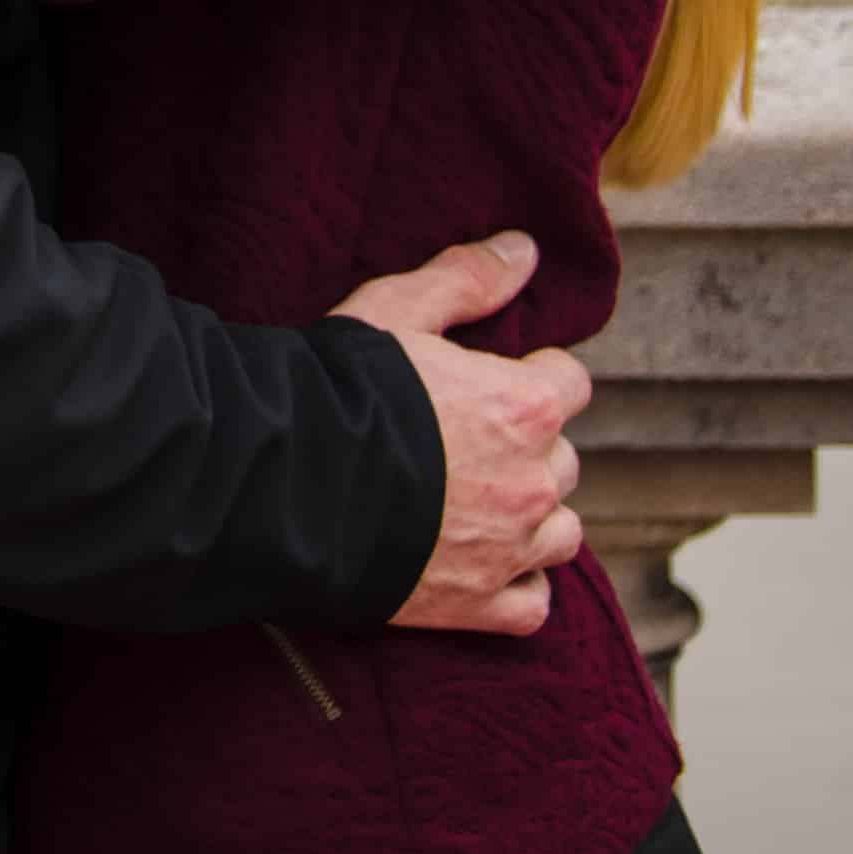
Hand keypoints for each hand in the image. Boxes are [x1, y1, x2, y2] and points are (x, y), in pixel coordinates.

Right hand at [330, 230, 589, 636]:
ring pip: (561, 532)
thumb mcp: (394, 311)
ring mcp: (510, 549)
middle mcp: (534, 481)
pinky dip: (519, 586)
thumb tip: (526, 249)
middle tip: (464, 438)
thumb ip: (465, 279)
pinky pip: (532, 603)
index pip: (569, 384)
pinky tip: (485, 564)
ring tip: (480, 502)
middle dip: (527, 447)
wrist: (283, 484)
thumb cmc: (338, 389)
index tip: (489, 380)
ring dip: (533, 516)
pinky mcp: (478, 604)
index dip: (531, 376)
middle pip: (564, 459)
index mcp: (524, 407)